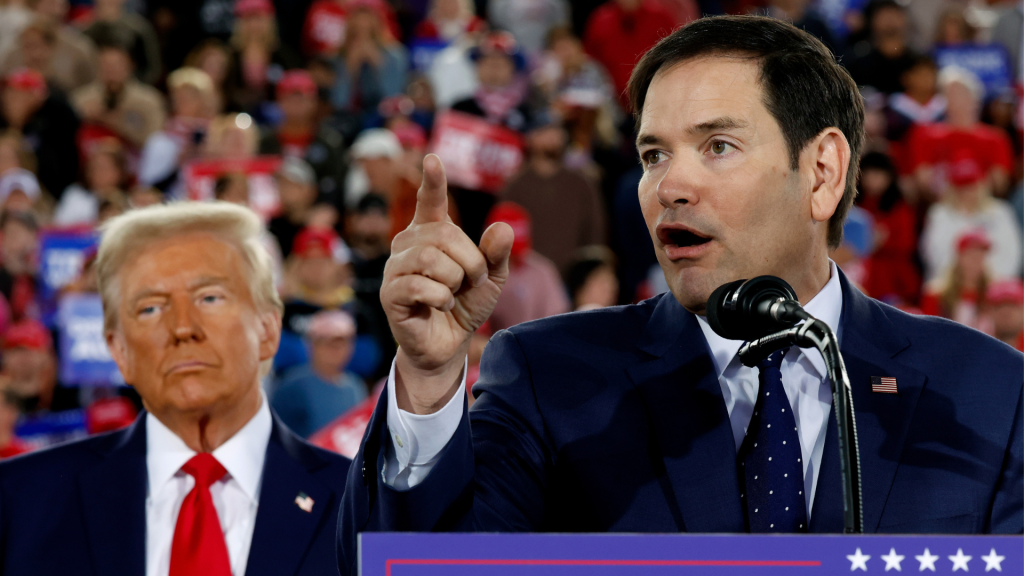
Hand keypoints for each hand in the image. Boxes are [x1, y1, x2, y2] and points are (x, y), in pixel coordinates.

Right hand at [382, 155, 512, 413]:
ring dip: (454, 278)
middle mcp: (407, 245)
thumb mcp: (491, 280)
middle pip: (442, 234)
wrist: (447, 346)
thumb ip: (497, 254)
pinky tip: (440, 305)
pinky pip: (419, 285)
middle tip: (472, 281)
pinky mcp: (389, 294)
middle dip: (469, 260)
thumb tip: (502, 227)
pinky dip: (441, 297)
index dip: (432, 181)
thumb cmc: (464, 306)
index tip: (433, 159)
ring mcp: (395, 269)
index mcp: (430, 234)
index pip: (429, 202)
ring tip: (454, 293)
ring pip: (429, 257)